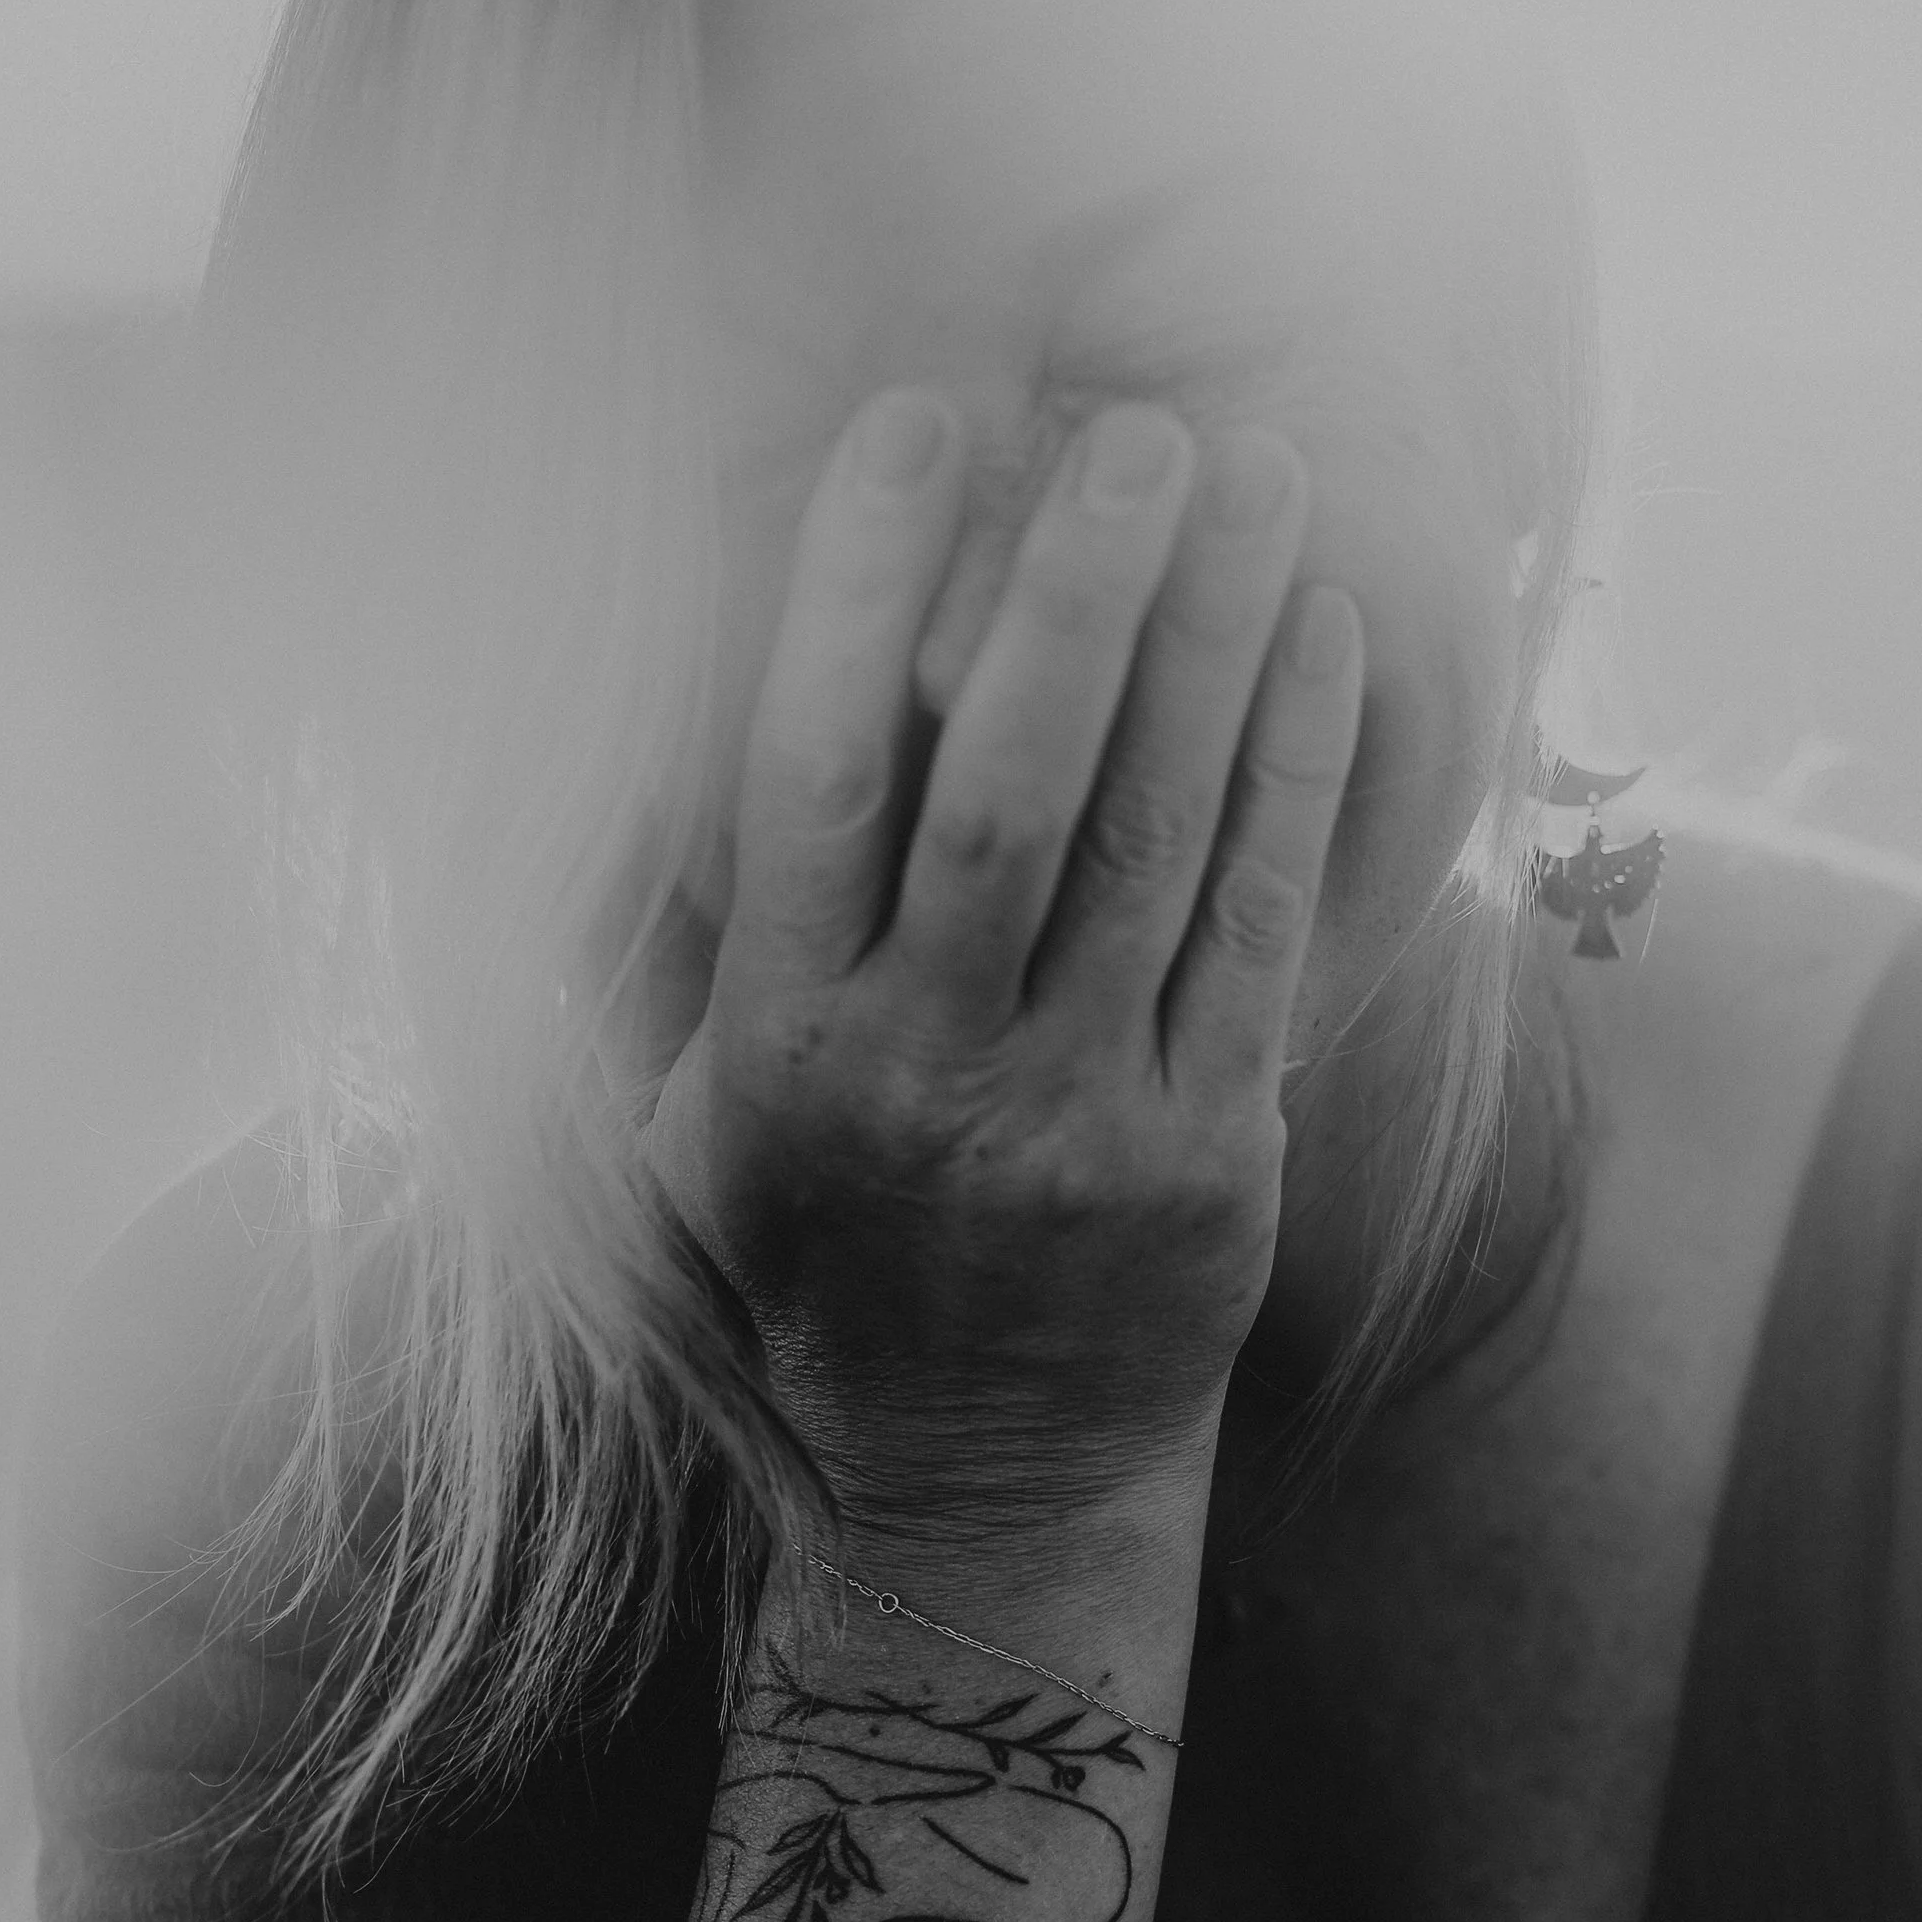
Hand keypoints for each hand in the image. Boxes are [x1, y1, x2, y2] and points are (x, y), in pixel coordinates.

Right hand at [646, 385, 1362, 1555]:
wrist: (977, 1495)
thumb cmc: (813, 1275)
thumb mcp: (682, 1136)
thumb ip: (670, 953)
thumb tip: (599, 742)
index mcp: (778, 1047)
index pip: (807, 780)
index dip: (850, 591)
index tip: (908, 426)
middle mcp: (927, 1073)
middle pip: (1006, 793)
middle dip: (1073, 595)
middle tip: (1138, 430)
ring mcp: (1084, 1117)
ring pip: (1153, 841)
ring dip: (1213, 645)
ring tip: (1262, 473)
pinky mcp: (1214, 1155)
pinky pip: (1260, 933)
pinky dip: (1292, 778)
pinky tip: (1322, 641)